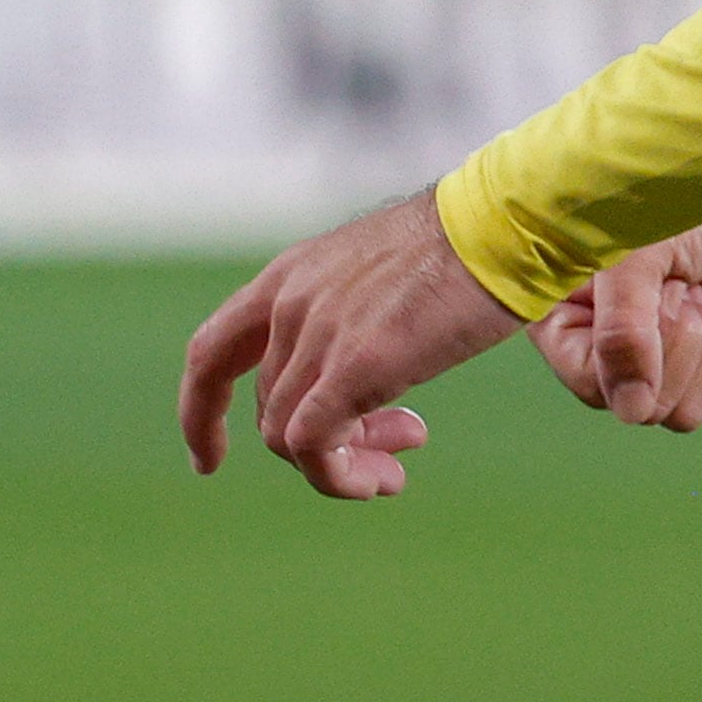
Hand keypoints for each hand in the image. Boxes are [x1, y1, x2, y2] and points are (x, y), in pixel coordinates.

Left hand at [179, 190, 524, 499]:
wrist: (500, 226)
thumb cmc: (459, 249)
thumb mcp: (375, 278)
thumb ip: (345, 320)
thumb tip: (351, 387)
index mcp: (288, 275)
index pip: (212, 352)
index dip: (200, 412)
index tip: (210, 458)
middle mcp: (290, 302)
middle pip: (268, 409)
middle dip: (321, 444)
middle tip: (389, 449)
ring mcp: (318, 332)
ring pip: (288, 437)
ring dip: (342, 466)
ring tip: (400, 463)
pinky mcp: (355, 363)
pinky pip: (314, 445)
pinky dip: (341, 476)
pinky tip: (391, 473)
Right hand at [530, 200, 701, 431]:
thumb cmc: (675, 203)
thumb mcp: (635, 257)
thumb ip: (622, 333)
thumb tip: (633, 413)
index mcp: (567, 320)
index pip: (593, 385)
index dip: (637, 354)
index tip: (658, 297)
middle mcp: (606, 351)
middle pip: (646, 408)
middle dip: (681, 342)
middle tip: (681, 286)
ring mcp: (660, 363)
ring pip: (684, 416)